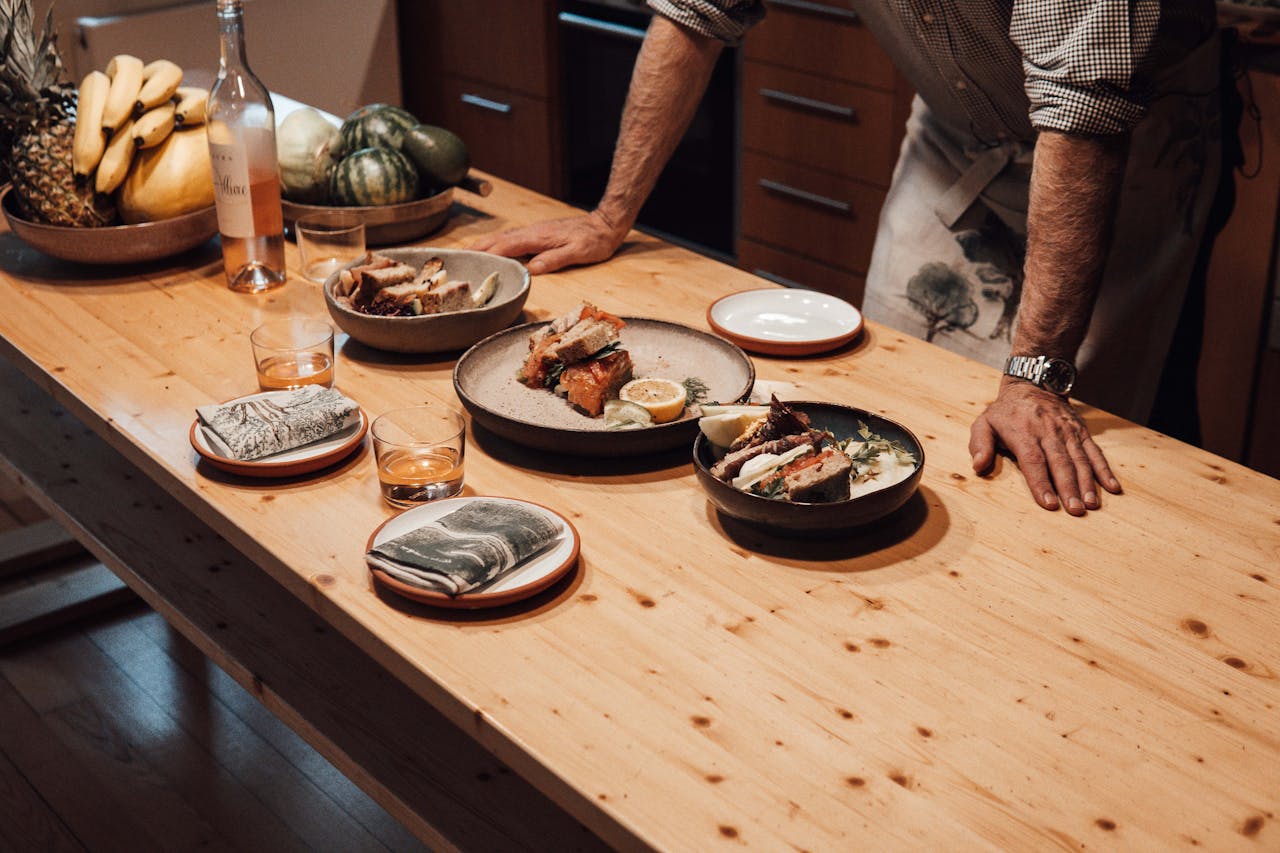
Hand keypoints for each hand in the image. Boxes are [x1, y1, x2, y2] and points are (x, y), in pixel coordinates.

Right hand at [467, 210, 627, 274]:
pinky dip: (497, 243)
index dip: (487, 254)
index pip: (506, 246)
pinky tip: (493, 249)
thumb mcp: (578, 253)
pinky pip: (511, 238)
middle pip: (498, 240)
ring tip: (467, 254)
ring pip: (503, 238)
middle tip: (457, 257)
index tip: (470, 261)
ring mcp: (534, 231)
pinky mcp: (538, 233)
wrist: (605, 224)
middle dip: (477, 248)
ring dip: (484, 244)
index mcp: (538, 238)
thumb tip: (532, 269)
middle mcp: (532, 232)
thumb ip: (554, 259)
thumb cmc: (594, 241)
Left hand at [969, 380, 1121, 514]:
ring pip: (1080, 459)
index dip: (1041, 483)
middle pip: (1060, 463)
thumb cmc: (1005, 412)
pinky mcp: (1081, 432)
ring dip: (1088, 483)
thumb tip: (978, 466)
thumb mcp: (984, 422)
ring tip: (1091, 504)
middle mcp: (1049, 432)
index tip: (1049, 503)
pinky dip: (1105, 471)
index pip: (1034, 461)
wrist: (1033, 384)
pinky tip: (1112, 488)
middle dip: (1069, 488)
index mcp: (1024, 433)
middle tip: (1075, 510)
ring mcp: (1068, 432)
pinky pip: (1095, 452)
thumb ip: (979, 444)